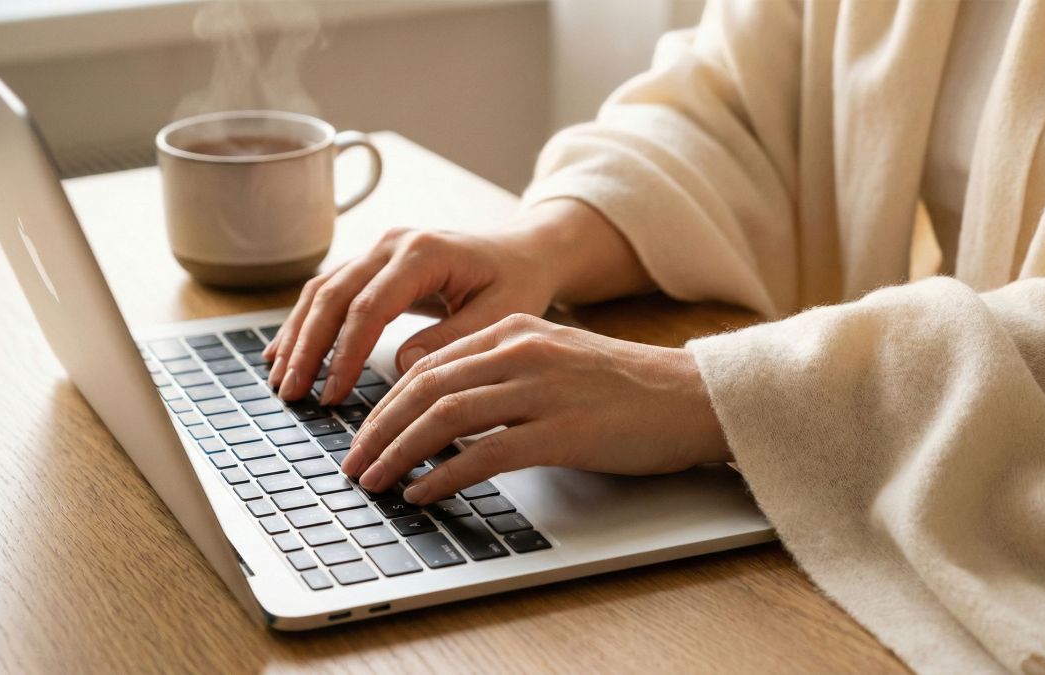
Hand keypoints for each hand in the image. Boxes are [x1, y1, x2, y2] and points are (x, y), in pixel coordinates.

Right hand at [263, 199, 653, 403]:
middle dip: (308, 348)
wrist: (524, 253)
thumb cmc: (517, 283)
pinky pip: (329, 291)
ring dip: (298, 336)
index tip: (333, 395)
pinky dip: (306, 323)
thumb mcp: (500, 316)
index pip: (369, 307)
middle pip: (333, 295)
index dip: (345, 354)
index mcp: (424, 253)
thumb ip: (453, 340)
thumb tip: (402, 366)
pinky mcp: (374, 264)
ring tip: (281, 381)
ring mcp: (379, 250)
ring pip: (323, 290)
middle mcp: (393, 243)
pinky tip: (286, 353)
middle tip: (291, 393)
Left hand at [341, 313, 730, 504]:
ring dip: (399, 453)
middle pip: (425, 388)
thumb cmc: (626, 387)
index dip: (387, 403)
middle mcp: (523, 352)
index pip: (430, 364)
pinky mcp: (562, 432)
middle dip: (379, 429)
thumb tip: (445, 410)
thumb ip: (502, 373)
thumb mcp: (556, 360)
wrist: (691, 397)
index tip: (365, 434)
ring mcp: (542, 391)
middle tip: (354, 463)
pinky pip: (484, 454)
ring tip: (375, 481)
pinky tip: (423, 493)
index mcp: (515, 331)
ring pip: (444, 418)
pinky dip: (443, 475)